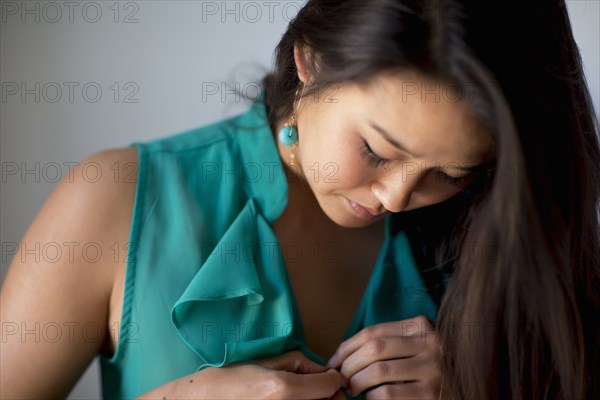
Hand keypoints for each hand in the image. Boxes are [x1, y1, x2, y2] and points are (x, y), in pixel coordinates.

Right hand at [189, 350, 345, 398]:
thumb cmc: (233, 379)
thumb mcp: (268, 362)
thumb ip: (301, 363)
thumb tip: (323, 371)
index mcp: (285, 389)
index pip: (331, 385)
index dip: (333, 378)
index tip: (328, 376)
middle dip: (327, 394)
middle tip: (317, 388)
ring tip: (299, 394)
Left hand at [326, 316, 441, 398]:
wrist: (463, 389)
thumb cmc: (431, 370)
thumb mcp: (414, 347)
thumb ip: (390, 344)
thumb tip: (343, 354)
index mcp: (421, 326)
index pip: (373, 331)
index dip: (347, 346)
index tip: (333, 361)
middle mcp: (430, 342)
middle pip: (374, 348)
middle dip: (349, 364)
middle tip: (340, 378)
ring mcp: (432, 368)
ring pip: (378, 370)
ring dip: (357, 382)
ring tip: (352, 389)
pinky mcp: (431, 393)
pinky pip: (388, 394)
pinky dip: (371, 397)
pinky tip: (371, 399)